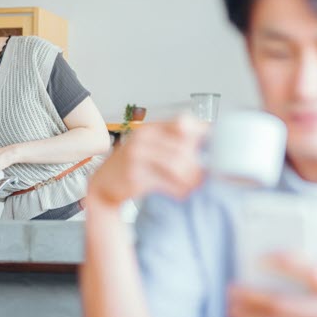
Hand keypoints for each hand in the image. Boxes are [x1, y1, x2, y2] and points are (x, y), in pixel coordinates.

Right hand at [87, 115, 207, 208]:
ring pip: (175, 165)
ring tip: (197, 186)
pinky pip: (164, 183)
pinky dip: (178, 190)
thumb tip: (206, 139)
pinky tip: (182, 194)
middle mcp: (142, 138)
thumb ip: (171, 141)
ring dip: (191, 178)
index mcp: (149, 128)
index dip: (201, 132)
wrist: (103, 185)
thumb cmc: (131, 166)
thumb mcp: (147, 147)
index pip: (182, 122)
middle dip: (198, 164)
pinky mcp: (134, 176)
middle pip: (182, 147)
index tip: (214, 146)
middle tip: (206, 175)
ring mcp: (136, 156)